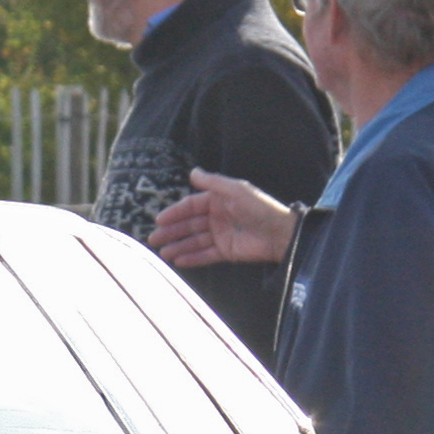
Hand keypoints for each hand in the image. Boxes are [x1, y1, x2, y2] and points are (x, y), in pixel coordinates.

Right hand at [151, 170, 297, 268]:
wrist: (279, 232)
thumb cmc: (259, 208)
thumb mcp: (236, 190)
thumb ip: (213, 183)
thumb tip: (192, 172)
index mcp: (219, 200)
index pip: (192, 206)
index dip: (175, 212)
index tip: (159, 220)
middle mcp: (218, 217)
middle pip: (189, 224)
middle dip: (172, 232)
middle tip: (154, 239)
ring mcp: (221, 235)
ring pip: (194, 241)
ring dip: (178, 246)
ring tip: (163, 253)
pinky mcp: (226, 251)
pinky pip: (205, 255)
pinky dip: (192, 258)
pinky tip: (178, 261)